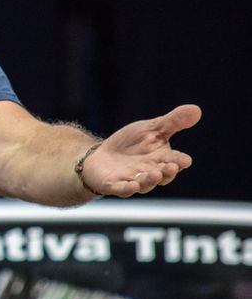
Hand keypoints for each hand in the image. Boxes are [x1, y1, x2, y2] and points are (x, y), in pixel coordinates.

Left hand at [82, 104, 200, 196]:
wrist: (101, 154)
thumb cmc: (130, 143)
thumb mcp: (151, 128)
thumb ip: (172, 122)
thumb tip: (197, 110)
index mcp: (161, 158)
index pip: (174, 160)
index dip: (180, 161)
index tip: (185, 160)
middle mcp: (149, 172)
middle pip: (162, 175)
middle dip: (167, 172)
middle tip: (171, 167)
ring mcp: (132, 180)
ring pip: (144, 184)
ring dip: (150, 180)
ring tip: (155, 175)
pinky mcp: (113, 185)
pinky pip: (122, 189)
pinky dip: (128, 189)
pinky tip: (132, 186)